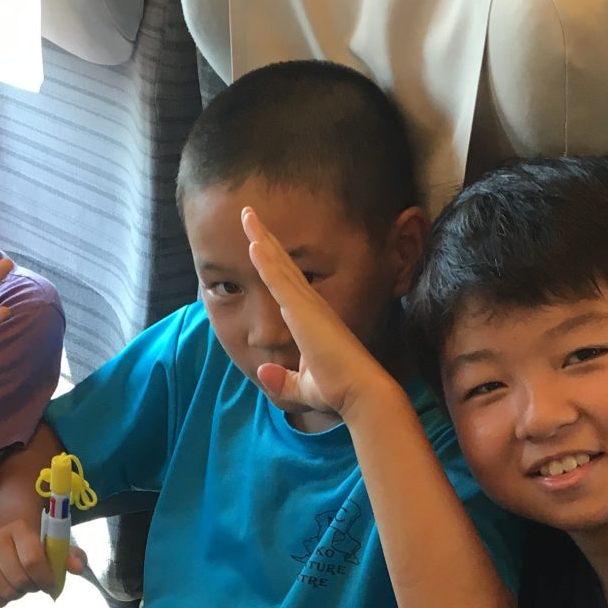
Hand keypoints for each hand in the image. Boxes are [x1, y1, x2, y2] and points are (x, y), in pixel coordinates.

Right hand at [0, 517, 86, 607]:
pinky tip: (6, 593)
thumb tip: (77, 567)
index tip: (50, 584)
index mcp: (20, 528)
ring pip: (4, 590)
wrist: (9, 537)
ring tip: (20, 584)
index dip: (45, 579)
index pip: (32, 561)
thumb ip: (71, 556)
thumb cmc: (36, 546)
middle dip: (32, 587)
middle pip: (19, 579)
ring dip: (17, 594)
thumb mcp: (56, 548)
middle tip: (33, 582)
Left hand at [241, 207, 395, 419]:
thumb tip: (263, 372)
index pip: (285, 282)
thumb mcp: (303, 387)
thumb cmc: (339, 391)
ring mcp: (307, 306)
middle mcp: (310, 306)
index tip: (256, 240)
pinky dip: (266, 262)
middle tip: (248, 214)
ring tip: (246, 215)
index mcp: (311, 319)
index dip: (270, 259)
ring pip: (279, 265)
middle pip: (282, 264)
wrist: (361, 394)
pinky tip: (253, 244)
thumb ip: (284, 381)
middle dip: (264, 237)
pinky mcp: (304, 313)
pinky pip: (280, 282)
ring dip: (261, 239)